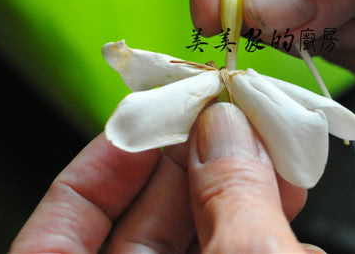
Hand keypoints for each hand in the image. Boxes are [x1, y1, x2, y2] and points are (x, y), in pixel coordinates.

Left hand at [10, 103, 318, 252]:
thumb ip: (229, 200)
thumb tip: (227, 129)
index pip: (63, 226)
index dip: (105, 161)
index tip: (153, 114)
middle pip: (144, 222)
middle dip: (195, 164)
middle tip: (230, 120)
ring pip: (200, 239)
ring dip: (240, 194)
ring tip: (275, 155)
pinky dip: (263, 231)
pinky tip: (291, 211)